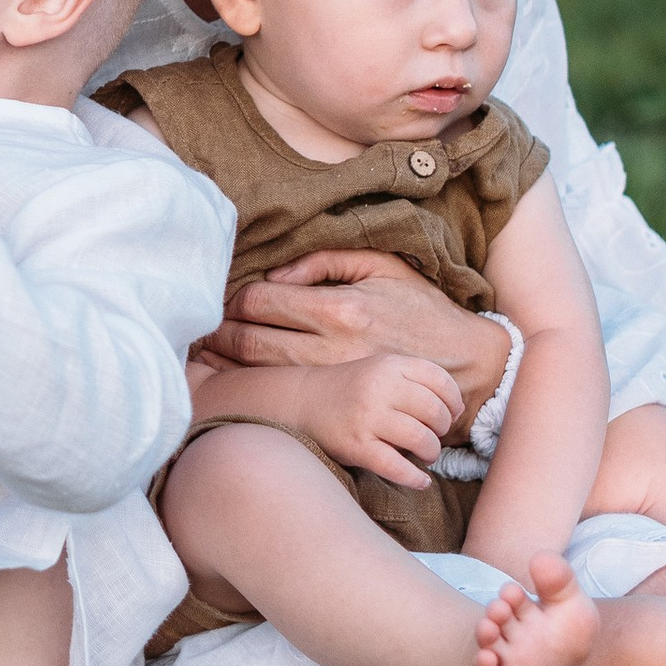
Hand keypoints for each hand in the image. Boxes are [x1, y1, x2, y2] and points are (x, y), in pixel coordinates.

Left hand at [203, 248, 510, 414]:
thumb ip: (326, 261)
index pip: (261, 301)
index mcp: (340, 307)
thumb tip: (278, 274)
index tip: (220, 298)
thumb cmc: (423, 311)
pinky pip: (283, 395)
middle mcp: (333, 348)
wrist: (468, 366)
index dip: (232, 299)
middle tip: (198, 330)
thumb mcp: (382, 267)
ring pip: (260, 373)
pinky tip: (236, 379)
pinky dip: (253, 387)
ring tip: (205, 355)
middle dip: (216, 334)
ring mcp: (335, 381)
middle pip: (250, 341)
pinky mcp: (341, 404)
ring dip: (226, 364)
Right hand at [282, 348, 464, 490]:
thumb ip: (416, 381)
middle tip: (433, 437)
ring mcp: (367, 417)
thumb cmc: (351, 390)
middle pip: (435, 412)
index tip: (451, 414)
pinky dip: (415, 478)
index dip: (454, 402)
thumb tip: (457, 409)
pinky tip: (420, 482)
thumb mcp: (381, 370)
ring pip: (421, 439)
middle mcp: (379, 388)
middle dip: (442, 430)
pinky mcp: (356, 446)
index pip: (440, 381)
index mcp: (389, 365)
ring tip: (425, 455)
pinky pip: (397, 467)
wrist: (302, 402)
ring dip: (431, 453)